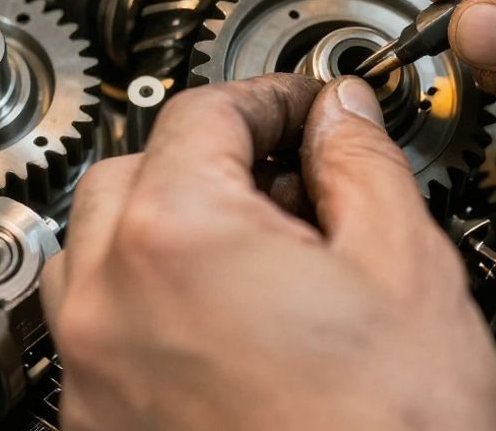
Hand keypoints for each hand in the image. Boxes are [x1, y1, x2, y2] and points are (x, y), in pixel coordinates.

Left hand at [41, 74, 495, 430]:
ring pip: (100, 251)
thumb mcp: (404, 265)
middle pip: (134, 172)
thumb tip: (342, 115)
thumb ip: (362, 163)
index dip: (269, 97)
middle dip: (210, 158)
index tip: (306, 108)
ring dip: (167, 226)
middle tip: (288, 176)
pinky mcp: (97, 429)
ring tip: (257, 252)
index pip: (204, 112)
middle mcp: (107, 304)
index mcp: (177, 238)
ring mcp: (91, 376)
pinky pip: (99, 332)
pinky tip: (229, 326)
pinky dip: (150, 303)